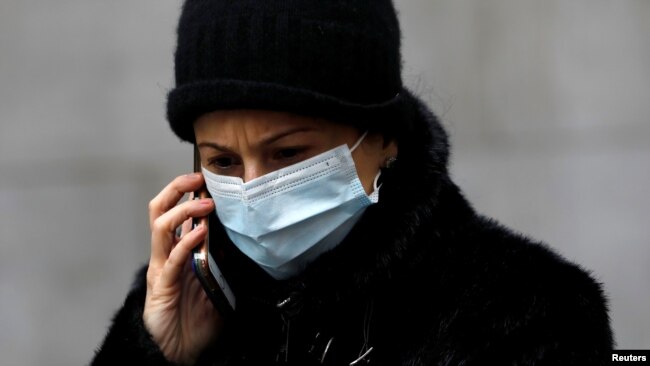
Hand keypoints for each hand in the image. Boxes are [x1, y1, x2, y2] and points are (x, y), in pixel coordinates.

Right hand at [143, 173, 222, 364]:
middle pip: (159, 211)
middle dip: (175, 190)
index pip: (173, 212)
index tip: (202, 177)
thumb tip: (240, 238)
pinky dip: (186, 242)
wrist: (182, 349)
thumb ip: (221, 259)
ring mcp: (161, 269)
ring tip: (205, 203)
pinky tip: (200, 232)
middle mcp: (165, 256)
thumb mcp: (215, 280)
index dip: (183, 192)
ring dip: (184, 211)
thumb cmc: (196, 317)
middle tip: (195, 178)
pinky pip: (172, 258)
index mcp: (175, 252)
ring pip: (161, 228)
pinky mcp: (162, 286)